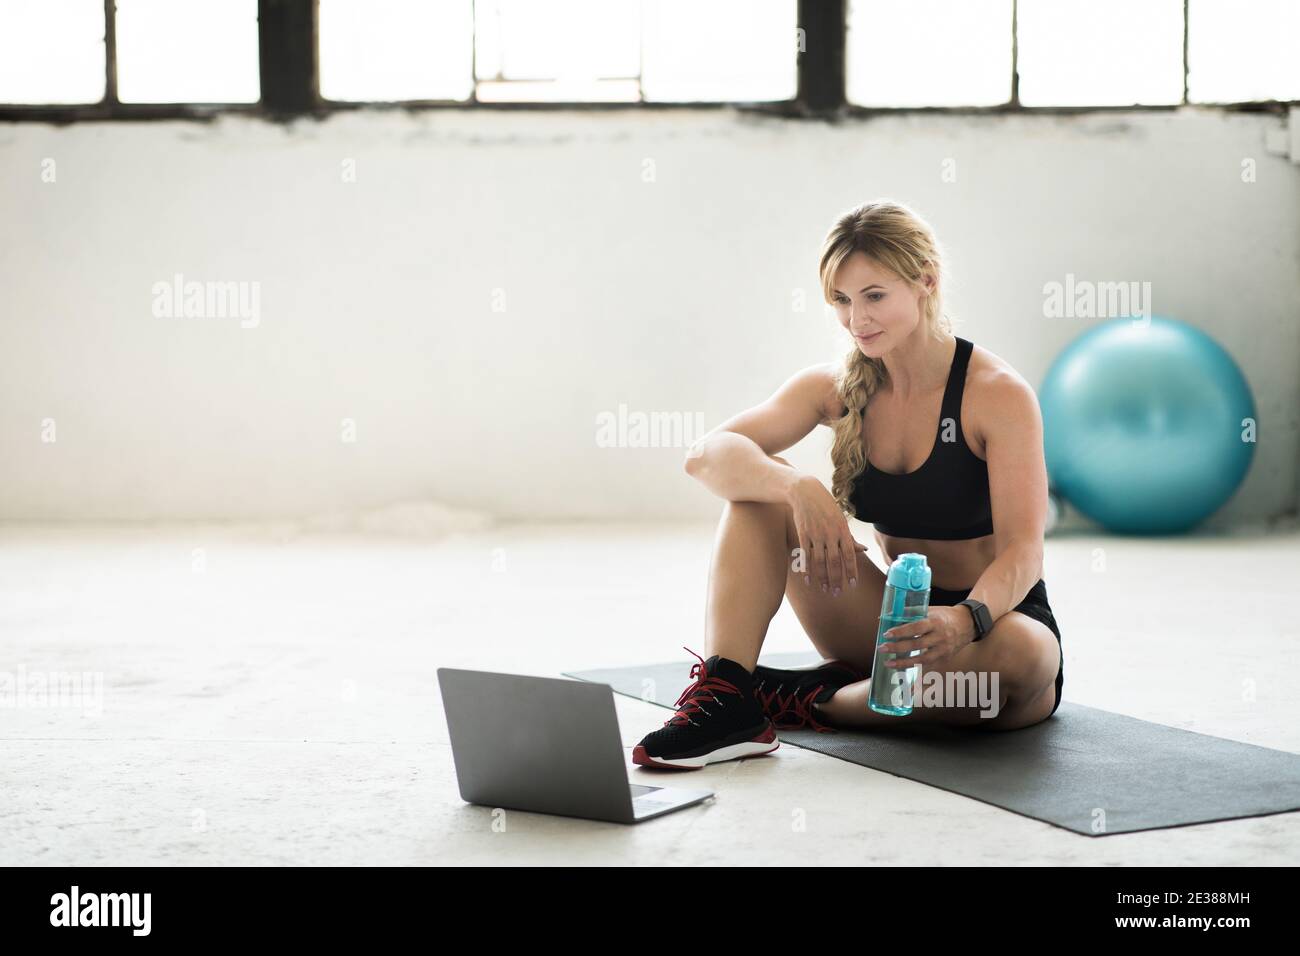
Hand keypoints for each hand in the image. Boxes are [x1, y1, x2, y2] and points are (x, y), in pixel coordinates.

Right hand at [785, 474, 869, 597]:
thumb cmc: (826, 507)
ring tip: (825, 589)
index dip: (851, 571)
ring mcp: (815, 534)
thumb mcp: (840, 520)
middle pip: (834, 561)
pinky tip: (808, 580)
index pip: (849, 554)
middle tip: (837, 593)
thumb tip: (863, 550)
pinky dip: (806, 569)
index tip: (853, 585)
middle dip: (836, 579)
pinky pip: (805, 555)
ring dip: (822, 577)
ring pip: (819, 561)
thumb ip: (849, 537)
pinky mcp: (803, 534)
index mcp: (842, 530)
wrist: (805, 492)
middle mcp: (830, 533)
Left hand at [877, 605, 975, 669]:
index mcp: (935, 622)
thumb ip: (911, 613)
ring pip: (923, 659)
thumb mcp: (931, 609)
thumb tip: (888, 615)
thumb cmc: (945, 615)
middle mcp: (940, 637)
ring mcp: (943, 650)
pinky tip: (903, 673)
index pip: (916, 627)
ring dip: (904, 663)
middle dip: (898, 648)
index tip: (887, 634)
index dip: (901, 632)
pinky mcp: (945, 658)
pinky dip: (916, 671)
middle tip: (882, 648)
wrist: (968, 624)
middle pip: (917, 645)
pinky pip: (929, 667)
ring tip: (889, 663)